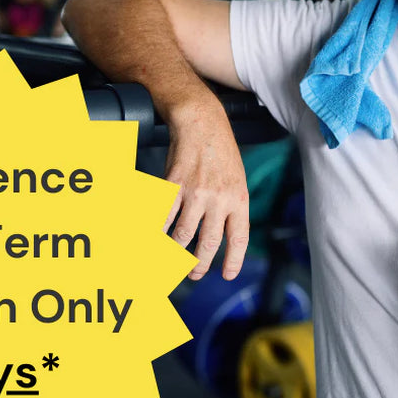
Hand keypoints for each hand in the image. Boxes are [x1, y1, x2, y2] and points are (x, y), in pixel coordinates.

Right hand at [163, 103, 249, 281]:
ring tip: (174, 260)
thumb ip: (232, 205)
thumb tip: (225, 234)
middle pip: (208, 243)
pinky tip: (158, 238)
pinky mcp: (173, 185)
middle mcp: (219, 198)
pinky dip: (159, 232)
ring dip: (177, 253)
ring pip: (183, 235)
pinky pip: (164, 217)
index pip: (238, 239)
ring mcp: (195, 193)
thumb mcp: (237, 179)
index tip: (227, 275)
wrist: (202, 122)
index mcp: (239, 198)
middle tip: (194, 274)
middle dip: (200, 265)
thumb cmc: (220, 151)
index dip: (233, 261)